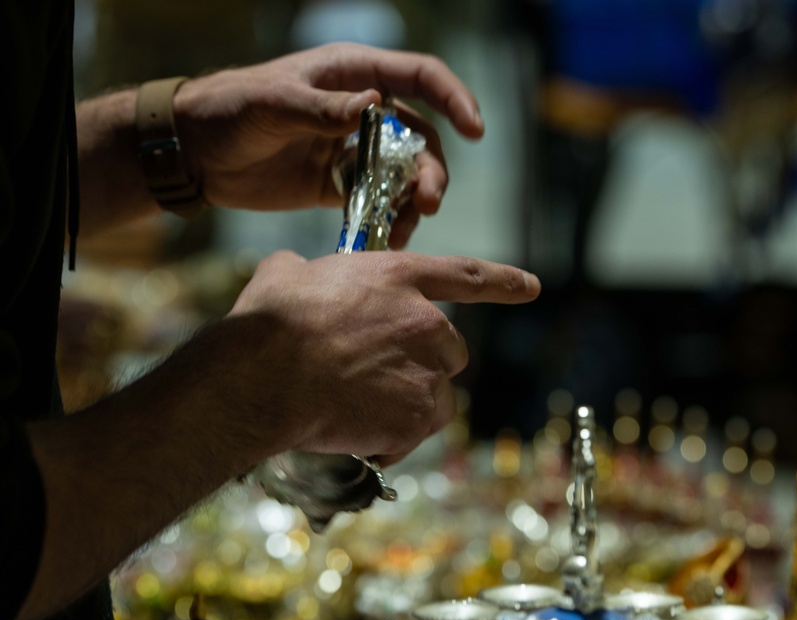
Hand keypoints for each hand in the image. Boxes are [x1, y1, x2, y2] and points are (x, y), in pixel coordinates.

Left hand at [174, 42, 484, 247]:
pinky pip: (377, 202)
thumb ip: (323, 108)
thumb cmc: (228, 109)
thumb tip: (374, 106)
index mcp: (352, 76)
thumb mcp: (272, 102)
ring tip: (407, 226)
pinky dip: (388, 220)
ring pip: (403, 174)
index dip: (455, 98)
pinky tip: (388, 240)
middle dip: (431, 170)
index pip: (420, 77)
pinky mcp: (339, 185)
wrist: (193, 154)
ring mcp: (352, 150)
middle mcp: (362, 112)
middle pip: (421, 137)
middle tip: (426, 202)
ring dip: (413, 200)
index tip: (476, 130)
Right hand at [229, 250, 539, 463]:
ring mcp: (425, 372)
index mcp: (399, 279)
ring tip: (363, 407)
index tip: (531, 286)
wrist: (262, 378)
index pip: (465, 275)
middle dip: (425, 364)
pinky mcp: (416, 417)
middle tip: (377, 374)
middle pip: (451, 351)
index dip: (502, 281)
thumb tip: (293, 271)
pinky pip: (418, 432)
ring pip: (438, 396)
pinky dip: (396, 437)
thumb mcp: (286, 275)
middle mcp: (425, 323)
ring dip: (412, 403)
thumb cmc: (269, 324)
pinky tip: (359, 433)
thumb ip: (306, 271)